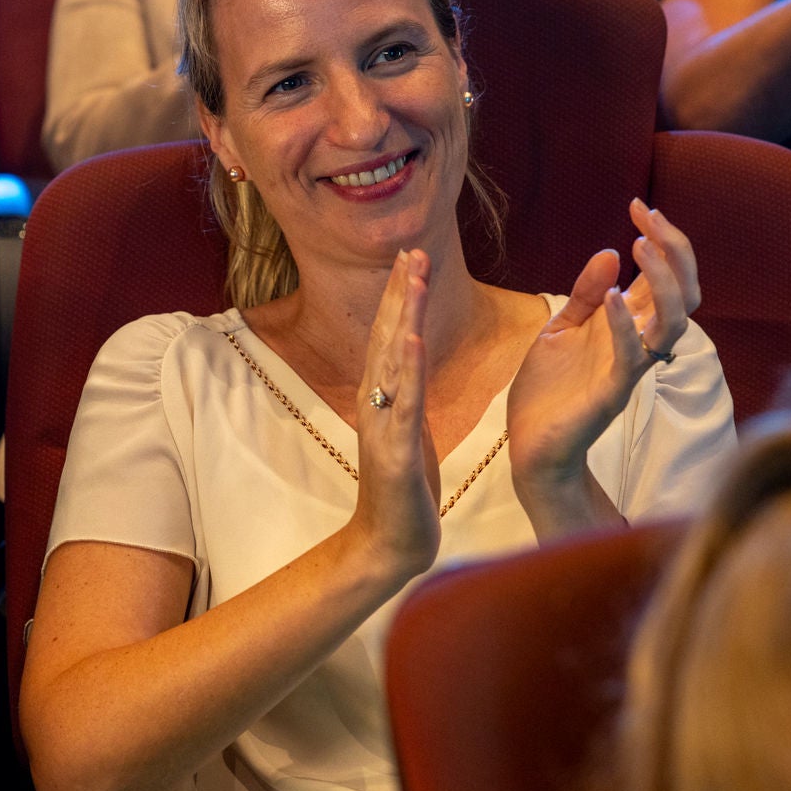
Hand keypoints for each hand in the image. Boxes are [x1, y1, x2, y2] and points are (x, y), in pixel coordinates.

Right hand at [340, 248, 440, 583]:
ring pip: (393, 359)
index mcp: (383, 398)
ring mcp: (383, 424)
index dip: (400, 296)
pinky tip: (411, 338)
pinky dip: (406, 368)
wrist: (389, 542)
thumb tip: (412, 364)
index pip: (392, 336)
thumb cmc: (403, 490)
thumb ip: (407, 396)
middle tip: (411, 248)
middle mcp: (376, 402)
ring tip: (413, 277)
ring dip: (403, 315)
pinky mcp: (395, 449)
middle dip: (400, 292)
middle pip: (388, 336)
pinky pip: (402, 402)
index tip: (411, 256)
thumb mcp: (409, 431)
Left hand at [506, 199, 699, 494]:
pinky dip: (626, 325)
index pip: (666, 276)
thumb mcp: (561, 328)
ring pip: (675, 323)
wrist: (531, 444)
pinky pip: (633, 357)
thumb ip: (585, 294)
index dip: (662, 240)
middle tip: (648, 219)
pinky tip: (613, 297)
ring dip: (663, 282)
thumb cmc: (549, 390)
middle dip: (674, 251)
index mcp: (629, 325)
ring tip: (640, 247)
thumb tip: (610, 252)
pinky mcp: (612, 393)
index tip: (638, 206)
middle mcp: (640, 343)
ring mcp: (630, 368)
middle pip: (686, 293)